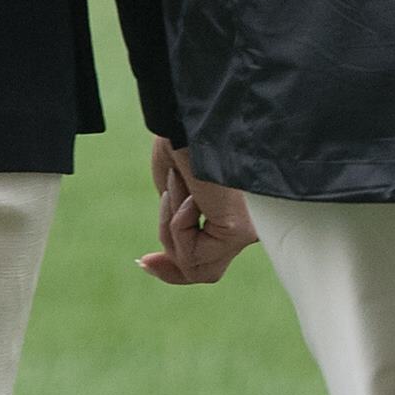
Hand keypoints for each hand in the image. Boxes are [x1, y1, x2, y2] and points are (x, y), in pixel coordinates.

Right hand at [140, 134, 256, 284]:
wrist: (189, 121)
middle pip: (205, 273)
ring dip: (169, 229)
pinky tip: (187, 191)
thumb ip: (177, 227)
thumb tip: (152, 263)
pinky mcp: (238, 231)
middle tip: (144, 261)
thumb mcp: (175, 196)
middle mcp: (250, 227)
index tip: (144, 261)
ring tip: (177, 189)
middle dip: (170, 269)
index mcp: (238, 216)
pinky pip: (190, 253)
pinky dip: (175, 223)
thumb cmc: (182, 145)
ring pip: (193, 265)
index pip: (213, 261)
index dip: (177, 267)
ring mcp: (248, 230)